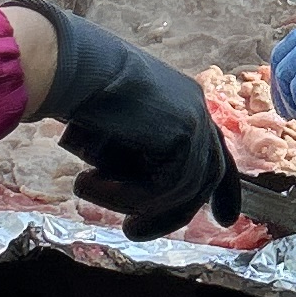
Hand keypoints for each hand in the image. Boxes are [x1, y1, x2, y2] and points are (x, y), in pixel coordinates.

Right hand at [36, 8, 239, 241]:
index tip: (225, 220)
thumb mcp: (114, 127)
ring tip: (84, 188)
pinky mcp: (184, 135)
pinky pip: (162, 188)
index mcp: (184, 101)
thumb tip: (136, 194)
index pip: (214, 153)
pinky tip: (85, 181)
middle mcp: (196, 109)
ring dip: (126, 199)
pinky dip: (121, 193)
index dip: (224, 191)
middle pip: (205, 177)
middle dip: (174, 213)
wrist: (70, 64)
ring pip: (179, 189)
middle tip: (132, 232)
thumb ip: (136, 154)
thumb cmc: (78, 89)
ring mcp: (194, 121)